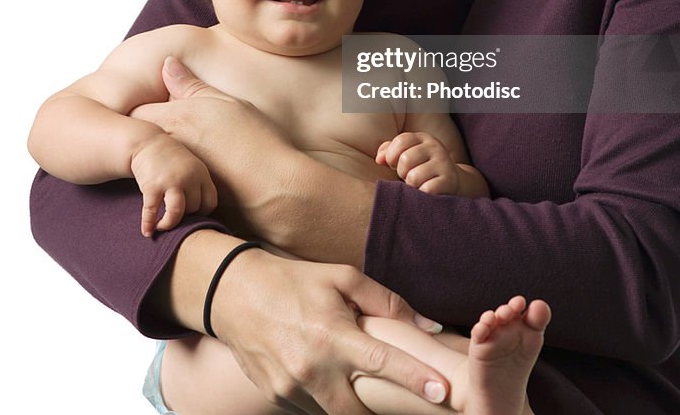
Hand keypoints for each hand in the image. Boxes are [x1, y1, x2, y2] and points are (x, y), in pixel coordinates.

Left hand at [130, 57, 298, 241]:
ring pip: (152, 159)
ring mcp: (175, 172)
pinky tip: (192, 173)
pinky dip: (171, 176)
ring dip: (158, 155)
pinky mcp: (184, 194)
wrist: (275, 188)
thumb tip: (166, 64)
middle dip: (144, 133)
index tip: (150, 106)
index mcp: (176, 118)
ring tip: (181, 152)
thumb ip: (192, 86)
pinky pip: (167, 181)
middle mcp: (170, 146)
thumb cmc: (256, 140)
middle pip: (139, 137)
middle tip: (162, 130)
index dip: (140, 108)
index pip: (135, 111)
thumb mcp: (227, 102)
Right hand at [130, 133, 217, 236]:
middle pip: (193, 209)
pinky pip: (152, 212)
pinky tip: (147, 232)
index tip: (192, 215)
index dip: (202, 213)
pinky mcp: (152, 187)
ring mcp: (170, 182)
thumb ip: (197, 185)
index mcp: (201, 173)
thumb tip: (199, 216)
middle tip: (174, 215)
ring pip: (177, 213)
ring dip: (169, 225)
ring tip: (162, 227)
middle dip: (184, 215)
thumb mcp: (192, 166)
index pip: (210, 202)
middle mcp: (188, 177)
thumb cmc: (171, 159)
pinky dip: (148, 225)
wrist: (147, 143)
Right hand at [212, 247, 448, 414]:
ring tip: (367, 391)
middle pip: (361, 413)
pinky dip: (328, 401)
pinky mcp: (277, 397)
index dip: (416, 379)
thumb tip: (429, 326)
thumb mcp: (339, 277)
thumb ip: (385, 302)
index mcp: (331, 334)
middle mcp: (312, 367)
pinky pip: (313, 410)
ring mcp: (292, 387)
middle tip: (411, 407)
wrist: (234, 293)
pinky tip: (331, 382)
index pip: (383, 363)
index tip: (444, 391)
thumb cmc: (294, 280)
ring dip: (356, 409)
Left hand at [376, 132, 460, 194]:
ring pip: (413, 177)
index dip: (391, 155)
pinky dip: (422, 193)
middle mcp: (435, 147)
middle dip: (401, 172)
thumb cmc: (420, 167)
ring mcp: (444, 163)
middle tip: (408, 175)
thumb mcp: (406, 154)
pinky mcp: (450, 180)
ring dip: (411, 185)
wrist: (450, 181)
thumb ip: (388, 152)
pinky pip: (426, 189)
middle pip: (405, 159)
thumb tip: (379, 159)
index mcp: (422, 138)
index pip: (400, 141)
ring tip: (418, 183)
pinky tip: (426, 190)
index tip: (393, 164)